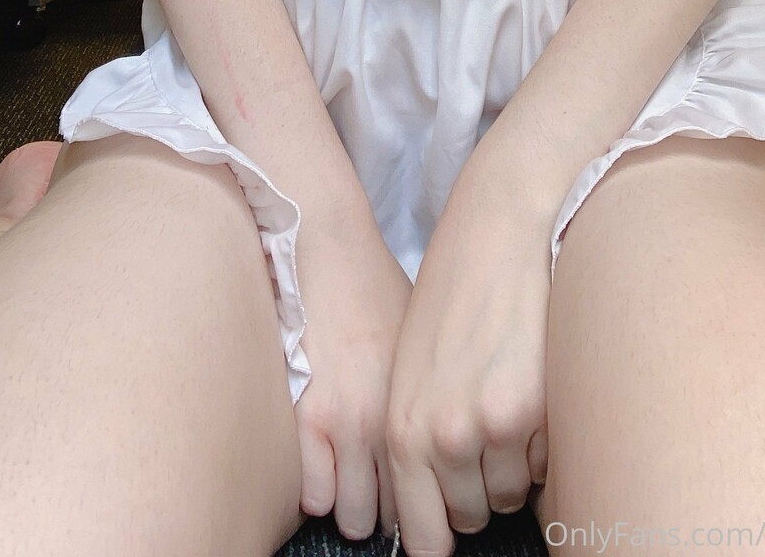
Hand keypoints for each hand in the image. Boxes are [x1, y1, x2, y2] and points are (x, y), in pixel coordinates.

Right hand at [294, 207, 413, 542]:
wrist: (327, 248)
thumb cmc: (378, 288)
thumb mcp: (428, 342)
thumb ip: (441, 397)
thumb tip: (461, 436)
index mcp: (428, 402)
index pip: (444, 491)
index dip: (436, 504)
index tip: (429, 500)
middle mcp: (393, 422)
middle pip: (401, 514)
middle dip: (395, 509)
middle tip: (388, 487)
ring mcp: (346, 424)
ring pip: (355, 517)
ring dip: (355, 504)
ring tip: (354, 479)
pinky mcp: (304, 420)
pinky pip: (314, 497)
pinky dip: (319, 490)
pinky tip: (324, 464)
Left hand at [385, 155, 551, 556]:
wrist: (502, 222)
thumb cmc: (455, 286)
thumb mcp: (411, 364)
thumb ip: (417, 435)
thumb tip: (436, 498)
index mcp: (401, 429)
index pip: (423, 536)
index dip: (442, 533)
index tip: (453, 521)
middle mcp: (442, 437)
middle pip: (474, 516)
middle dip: (481, 487)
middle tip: (485, 431)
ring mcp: (491, 426)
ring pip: (515, 492)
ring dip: (516, 462)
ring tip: (508, 399)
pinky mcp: (537, 407)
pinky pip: (549, 458)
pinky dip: (545, 436)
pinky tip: (533, 383)